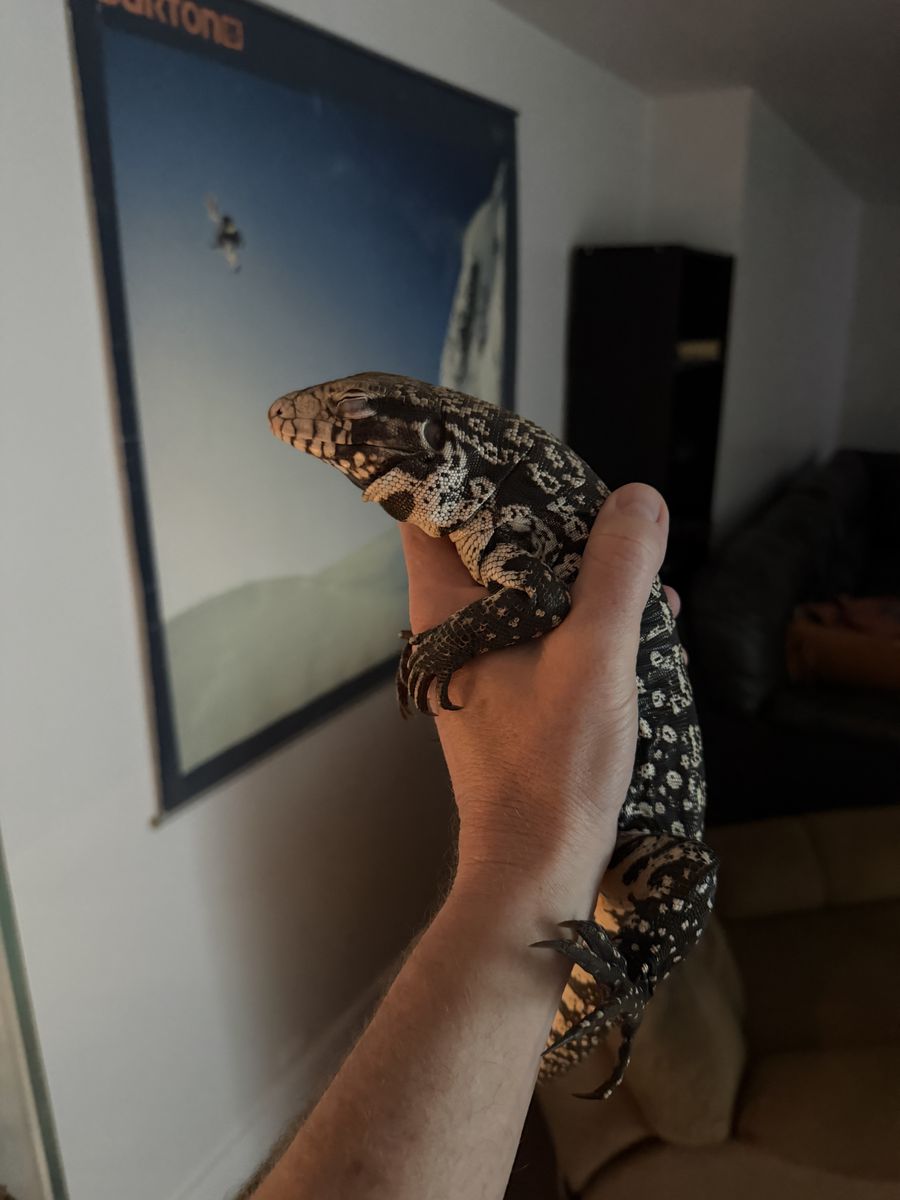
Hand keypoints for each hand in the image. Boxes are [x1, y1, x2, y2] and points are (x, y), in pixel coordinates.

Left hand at [399, 483, 669, 913]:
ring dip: (580, 571)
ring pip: (527, 590)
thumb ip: (616, 573)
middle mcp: (455, 631)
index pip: (431, 514)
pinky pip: (548, 631)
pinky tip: (646, 615)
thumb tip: (637, 502)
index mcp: (447, 612)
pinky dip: (588, 617)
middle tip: (600, 498)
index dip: (465, 474)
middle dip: (546, 519)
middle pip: (490, 545)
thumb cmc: (551, 769)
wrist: (539, 867)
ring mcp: (484, 664)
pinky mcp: (515, 693)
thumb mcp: (596, 656)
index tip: (512, 446)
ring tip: (638, 554)